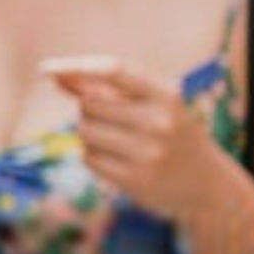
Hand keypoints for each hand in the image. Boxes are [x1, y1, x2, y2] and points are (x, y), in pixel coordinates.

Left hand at [41, 56, 240, 232]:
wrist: (208, 187)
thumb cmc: (173, 135)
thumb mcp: (154, 105)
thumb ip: (108, 88)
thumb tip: (55, 75)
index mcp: (167, 95)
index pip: (113, 70)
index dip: (75, 66)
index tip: (45, 69)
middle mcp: (159, 122)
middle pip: (88, 103)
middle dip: (89, 109)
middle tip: (114, 121)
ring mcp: (147, 153)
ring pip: (84, 130)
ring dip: (90, 133)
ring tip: (118, 141)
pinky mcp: (134, 180)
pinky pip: (87, 157)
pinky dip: (93, 155)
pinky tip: (118, 160)